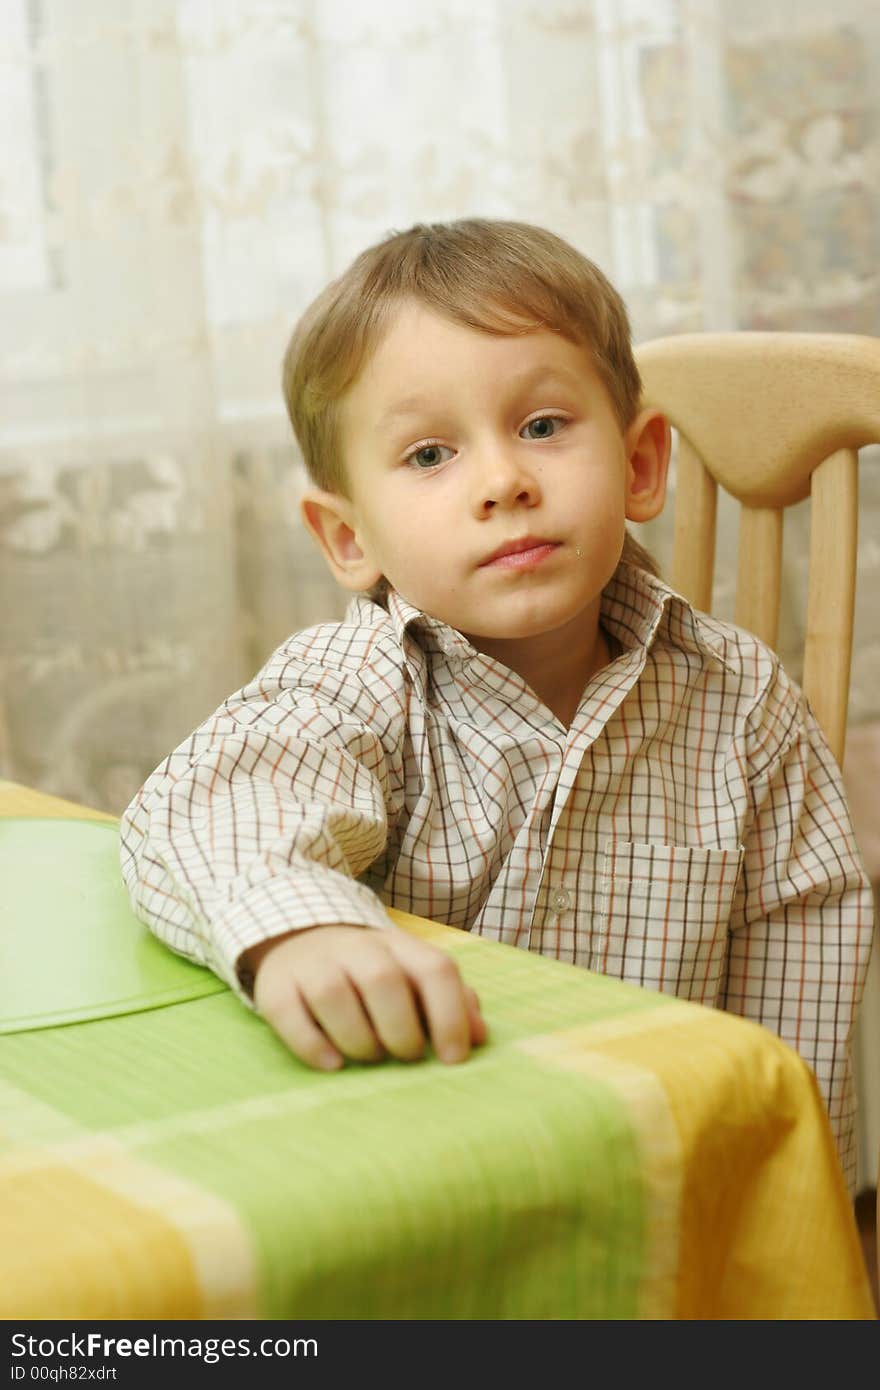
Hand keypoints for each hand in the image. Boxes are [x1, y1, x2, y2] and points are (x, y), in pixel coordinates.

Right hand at [245, 925, 486, 1070]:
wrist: (301, 937)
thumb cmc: (370, 970)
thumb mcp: (412, 974)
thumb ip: (451, 1001)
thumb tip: (480, 1037)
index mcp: (399, 945)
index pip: (434, 969)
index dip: (450, 1015)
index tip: (453, 1059)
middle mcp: (356, 948)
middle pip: (383, 981)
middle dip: (401, 1029)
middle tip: (406, 1056)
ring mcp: (313, 965)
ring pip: (333, 995)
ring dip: (359, 1039)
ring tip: (371, 1057)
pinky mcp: (276, 987)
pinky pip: (289, 1015)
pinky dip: (313, 1046)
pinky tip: (333, 1064)